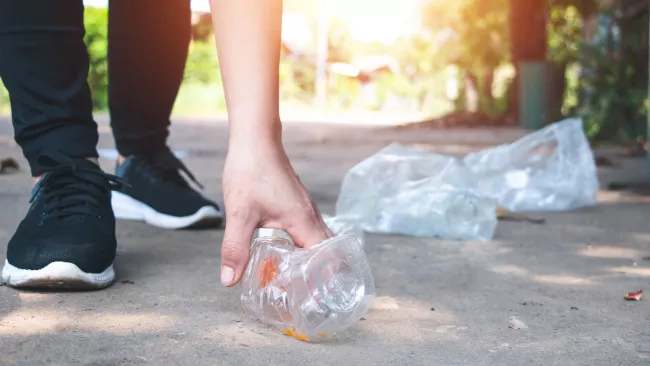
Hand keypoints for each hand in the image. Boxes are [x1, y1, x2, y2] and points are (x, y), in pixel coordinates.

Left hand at [219, 138, 332, 285]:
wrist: (254, 140)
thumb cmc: (250, 172)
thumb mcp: (240, 214)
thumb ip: (236, 248)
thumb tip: (229, 280)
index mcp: (303, 221)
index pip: (325, 258)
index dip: (321, 279)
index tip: (311, 297)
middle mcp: (311, 216)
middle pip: (327, 251)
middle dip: (320, 273)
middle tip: (304, 294)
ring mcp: (306, 208)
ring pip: (319, 240)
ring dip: (313, 259)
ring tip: (298, 279)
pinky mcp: (298, 203)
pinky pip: (310, 230)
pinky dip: (305, 246)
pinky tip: (287, 252)